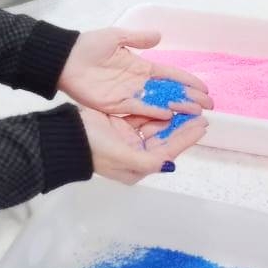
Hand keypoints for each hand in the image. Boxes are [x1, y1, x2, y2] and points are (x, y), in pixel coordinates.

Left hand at [58, 28, 212, 119]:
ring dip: (177, 107)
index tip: (204, 88)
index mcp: (141, 66)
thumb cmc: (89, 46)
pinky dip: (154, 112)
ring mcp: (129, 94)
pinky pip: (139, 109)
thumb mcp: (116, 37)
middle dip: (189, 97)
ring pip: (158, 102)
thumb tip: (159, 36)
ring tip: (196, 112)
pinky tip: (169, 115)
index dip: (187, 80)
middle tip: (208, 105)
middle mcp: (139, 83)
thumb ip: (137, 38)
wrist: (66, 60)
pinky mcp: (117, 105)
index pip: (169, 74)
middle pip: (169, 91)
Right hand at [80, 108, 207, 182]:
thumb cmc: (94, 148)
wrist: (65, 134)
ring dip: (170, 116)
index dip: (185, 138)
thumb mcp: (123, 158)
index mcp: (136, 167)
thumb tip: (171, 164)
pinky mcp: (119, 124)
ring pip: (154, 125)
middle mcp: (134, 153)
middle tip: (199, 112)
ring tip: (187, 104)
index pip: (167, 151)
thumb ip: (148, 161)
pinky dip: (154, 109)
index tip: (202, 125)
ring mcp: (126, 138)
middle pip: (163, 138)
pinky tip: (166, 100)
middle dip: (180, 126)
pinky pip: (142, 116)